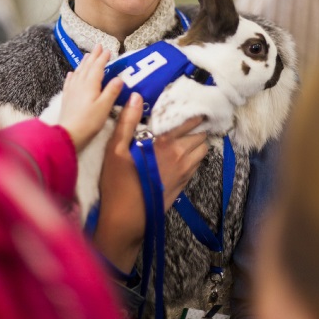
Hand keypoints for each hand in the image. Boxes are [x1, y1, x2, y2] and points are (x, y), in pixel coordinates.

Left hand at [58, 45, 122, 151]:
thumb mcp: (105, 107)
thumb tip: (118, 78)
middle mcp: (80, 84)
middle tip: (98, 46)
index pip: (97, 67)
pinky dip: (72, 75)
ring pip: (78, 72)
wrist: (69, 134)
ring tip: (87, 55)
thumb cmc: (89, 121)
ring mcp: (72, 90)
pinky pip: (69, 81)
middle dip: (93, 56)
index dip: (103, 58)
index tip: (108, 50)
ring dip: (84, 62)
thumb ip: (111, 91)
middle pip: (87, 66)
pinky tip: (72, 73)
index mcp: (90, 84)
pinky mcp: (67, 98)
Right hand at [93, 98, 207, 273]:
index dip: (196, 111)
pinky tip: (184, 153)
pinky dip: (195, 156)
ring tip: (190, 134)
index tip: (198, 103)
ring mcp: (184, 173)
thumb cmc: (117, 184)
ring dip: (199, 141)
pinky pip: (197, 165)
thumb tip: (136, 96)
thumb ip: (127, 121)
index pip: (188, 122)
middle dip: (200, 125)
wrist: (125, 221)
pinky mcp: (182, 186)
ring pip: (203, 151)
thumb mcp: (115, 150)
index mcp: (165, 144)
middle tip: (194, 117)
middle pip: (201, 136)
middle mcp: (180, 157)